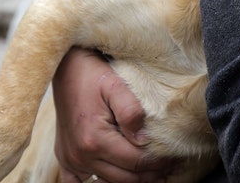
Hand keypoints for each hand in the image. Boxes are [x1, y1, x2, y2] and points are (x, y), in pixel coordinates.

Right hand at [53, 48, 180, 182]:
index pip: (136, 162)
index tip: (174, 159)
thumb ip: (131, 112)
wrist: (66, 68)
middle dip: (150, 174)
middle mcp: (81, 155)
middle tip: (169, 167)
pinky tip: (119, 174)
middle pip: (125, 178)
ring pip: (108, 182)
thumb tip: (143, 140)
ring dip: (132, 179)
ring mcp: (71, 159)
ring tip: (152, 172)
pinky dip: (102, 182)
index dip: (158, 163)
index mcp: (95, 139)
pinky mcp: (64, 158)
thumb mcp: (116, 85)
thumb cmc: (94, 74)